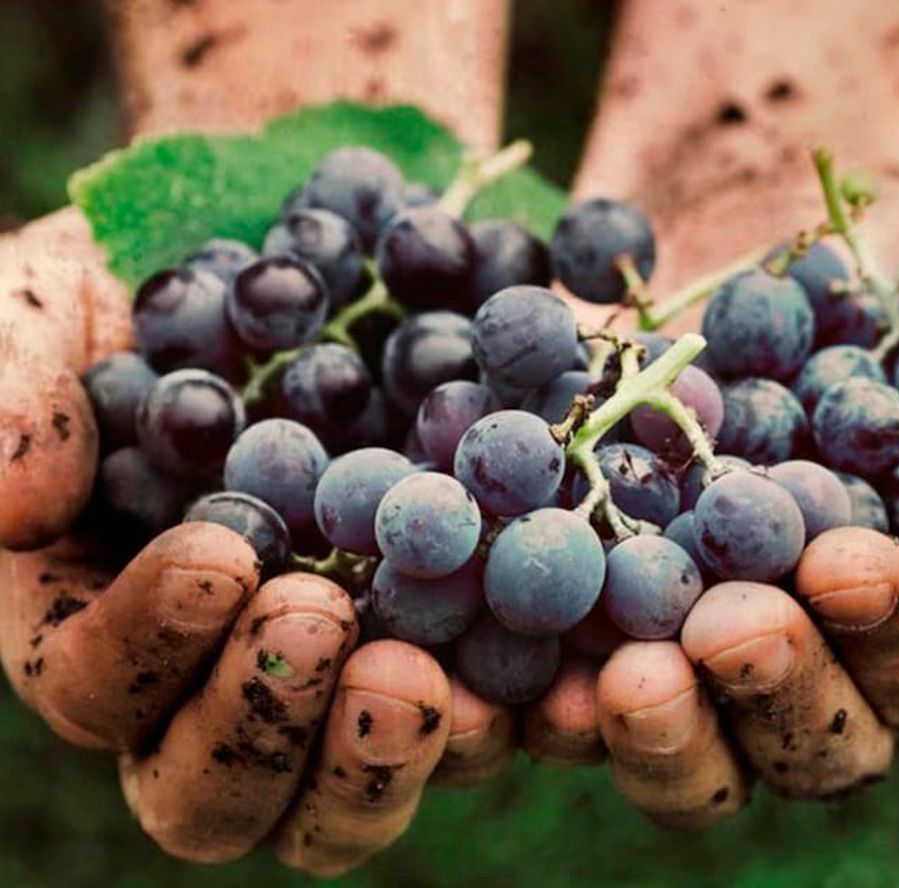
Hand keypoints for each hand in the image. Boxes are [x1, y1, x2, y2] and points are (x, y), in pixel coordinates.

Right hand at [0, 1, 516, 874]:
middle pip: (220, 789)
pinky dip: (524, 714)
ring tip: (430, 679)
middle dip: (265, 722)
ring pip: (347, 790)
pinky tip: (568, 675)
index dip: (147, 645)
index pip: (101, 689)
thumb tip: (7, 512)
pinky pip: (490, 715)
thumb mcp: (53, 305)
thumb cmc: (151, 288)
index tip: (222, 556)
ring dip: (384, 757)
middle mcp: (223, 678)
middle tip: (324, 624)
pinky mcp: (458, 644)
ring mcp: (347, 671)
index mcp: (110, 623)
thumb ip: (12, 387)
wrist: (302, 257)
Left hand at [525, 175, 898, 823]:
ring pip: (684, 741)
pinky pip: (559, 676)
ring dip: (653, 729)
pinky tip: (497, 666)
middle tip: (728, 631)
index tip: (845, 560)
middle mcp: (810, 648)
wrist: (747, 219)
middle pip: (807, 737)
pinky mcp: (586, 604)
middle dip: (771, 692)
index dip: (897, 631)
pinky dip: (530, 688)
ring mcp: (691, 637)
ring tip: (618, 680)